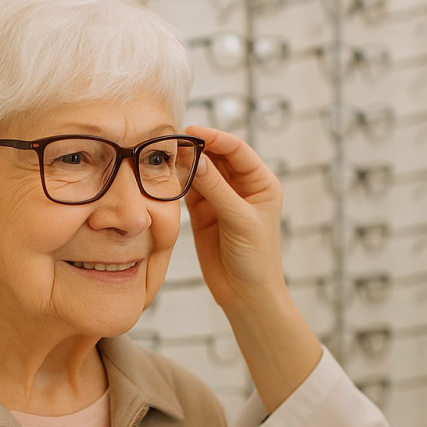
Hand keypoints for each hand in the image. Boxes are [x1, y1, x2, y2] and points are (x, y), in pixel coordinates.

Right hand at [184, 126, 285, 310]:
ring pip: (201, 171)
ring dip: (185, 163)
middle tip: (171, 142)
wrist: (245, 294)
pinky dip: (179, 182)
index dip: (215, 138)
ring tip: (164, 156)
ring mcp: (221, 199)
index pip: (237, 150)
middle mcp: (241, 186)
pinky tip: (166, 175)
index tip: (192, 132)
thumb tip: (197, 159)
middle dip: (197, 148)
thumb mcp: (240, 221)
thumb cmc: (256, 258)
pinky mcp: (203, 213)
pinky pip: (189, 190)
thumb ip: (217, 190)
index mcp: (261, 182)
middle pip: (217, 156)